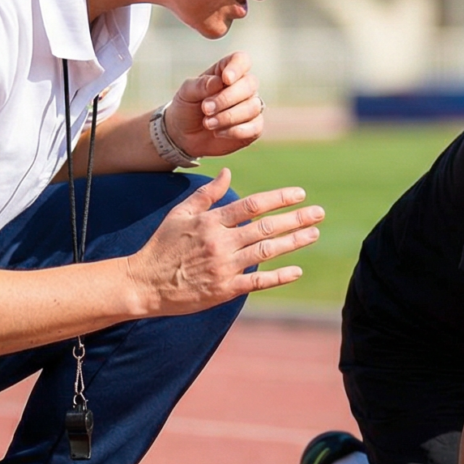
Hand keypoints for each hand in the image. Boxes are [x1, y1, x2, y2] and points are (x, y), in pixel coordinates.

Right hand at [125, 169, 322, 314]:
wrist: (144, 283)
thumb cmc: (162, 246)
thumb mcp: (180, 214)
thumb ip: (207, 194)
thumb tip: (229, 173)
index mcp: (211, 221)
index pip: (253, 205)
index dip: (280, 198)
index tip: (300, 194)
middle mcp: (221, 242)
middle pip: (267, 227)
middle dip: (296, 218)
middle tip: (319, 213)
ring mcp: (224, 267)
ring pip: (267, 251)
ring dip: (294, 242)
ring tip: (314, 234)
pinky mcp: (225, 289)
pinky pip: (258, 282)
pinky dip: (279, 276)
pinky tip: (297, 270)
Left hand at [166, 52, 265, 158]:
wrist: (184, 136)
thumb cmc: (187, 108)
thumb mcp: (186, 93)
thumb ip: (201, 85)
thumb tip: (219, 81)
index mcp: (226, 72)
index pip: (241, 60)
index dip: (237, 68)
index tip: (226, 79)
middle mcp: (242, 87)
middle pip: (250, 84)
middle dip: (227, 98)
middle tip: (205, 108)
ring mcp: (250, 107)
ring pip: (253, 107)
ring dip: (229, 117)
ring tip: (208, 123)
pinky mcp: (253, 127)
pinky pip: (256, 127)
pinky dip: (235, 131)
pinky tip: (218, 133)